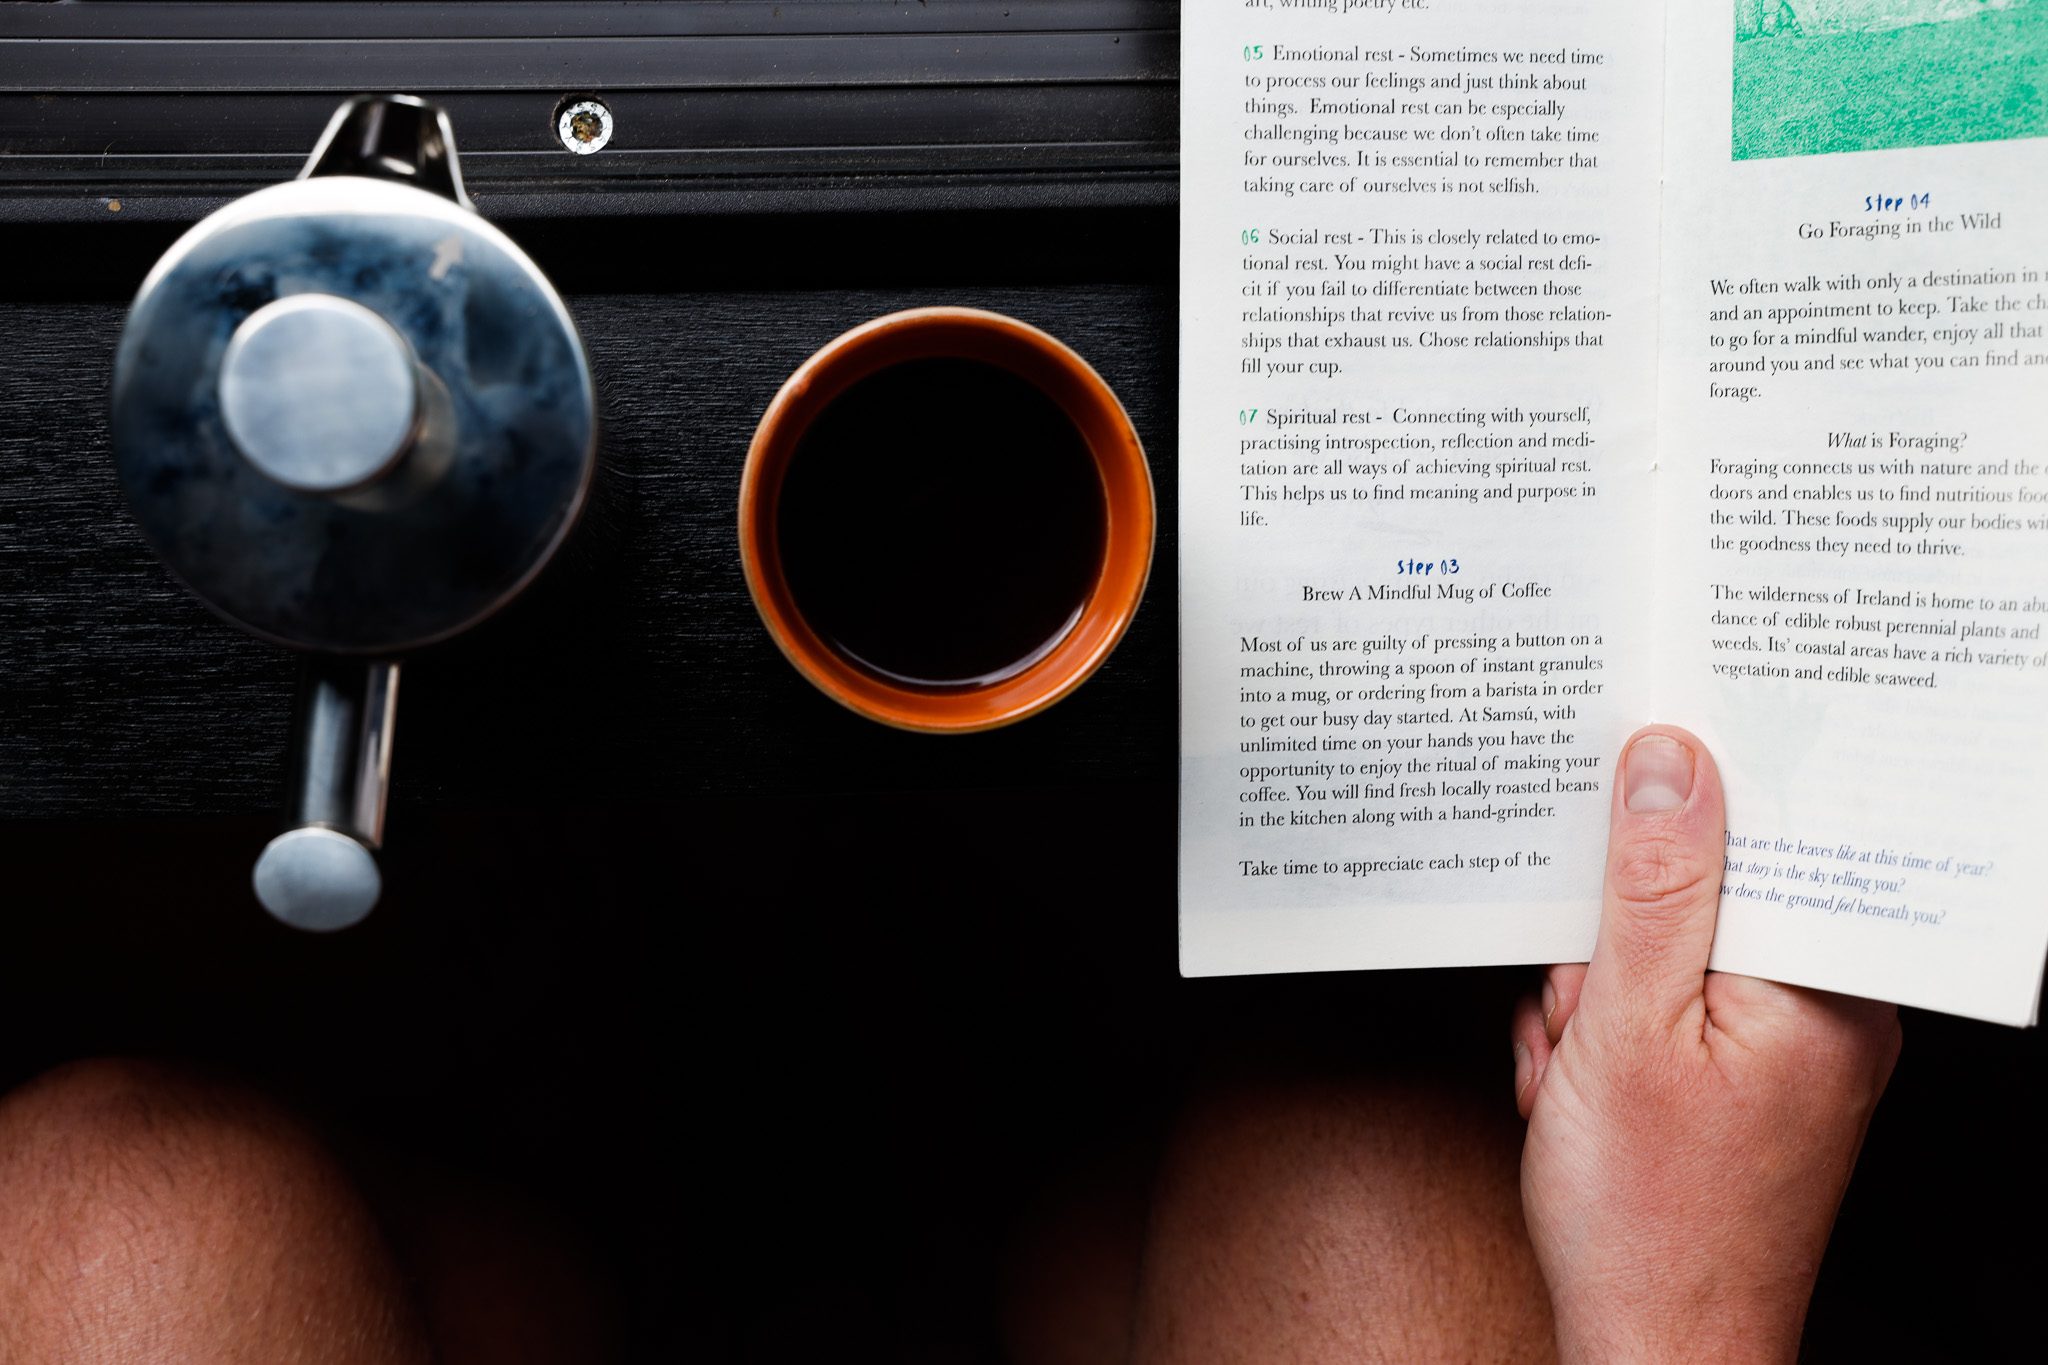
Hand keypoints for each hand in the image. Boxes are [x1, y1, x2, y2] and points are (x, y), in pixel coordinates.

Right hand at [1511, 726, 1900, 1362]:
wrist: (1652, 1356)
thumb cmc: (1649, 1222)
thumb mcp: (1625, 1028)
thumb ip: (1651, 888)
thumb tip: (1667, 764)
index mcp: (1825, 987)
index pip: (1766, 835)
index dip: (1676, 816)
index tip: (1613, 805)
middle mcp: (1825, 1012)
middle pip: (1702, 896)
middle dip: (1608, 943)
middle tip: (1579, 1009)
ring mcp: (1784, 1051)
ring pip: (1664, 955)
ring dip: (1592, 1000)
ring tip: (1570, 1071)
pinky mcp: (1743, 1081)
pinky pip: (1662, 1011)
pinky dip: (1602, 1041)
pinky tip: (1574, 1090)